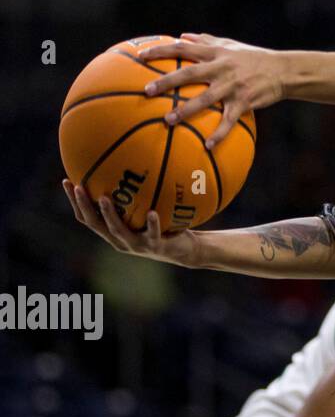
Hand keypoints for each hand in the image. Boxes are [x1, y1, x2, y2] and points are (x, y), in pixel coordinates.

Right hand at [63, 180, 199, 266]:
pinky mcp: (156, 246)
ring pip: (118, 230)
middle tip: (78, 187)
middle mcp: (120, 240)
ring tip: (104, 197)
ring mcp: (137, 245)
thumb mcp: (145, 211)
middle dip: (84, 206)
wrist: (185, 251)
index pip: (87, 217)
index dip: (75, 202)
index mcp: (113, 232)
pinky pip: (153, 234)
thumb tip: (128, 165)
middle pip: (95, 224)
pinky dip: (152, 223)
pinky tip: (151, 212)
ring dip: (109, 214)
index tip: (67, 181)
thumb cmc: (163, 226)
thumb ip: (134, 197)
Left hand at [139, 32, 282, 147]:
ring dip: (186, 110)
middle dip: (167, 82)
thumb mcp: (232, 45)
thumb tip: (182, 36)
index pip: (184, 48)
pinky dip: (219, 133)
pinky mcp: (245, 102)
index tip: (140, 57)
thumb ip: (206, 40)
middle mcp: (222, 68)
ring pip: (206, 98)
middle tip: (147, 90)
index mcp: (216, 53)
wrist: (285, 70)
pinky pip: (229, 120)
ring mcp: (233, 86)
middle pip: (190, 73)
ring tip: (168, 120)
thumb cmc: (255, 57)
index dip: (161, 51)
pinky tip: (207, 146)